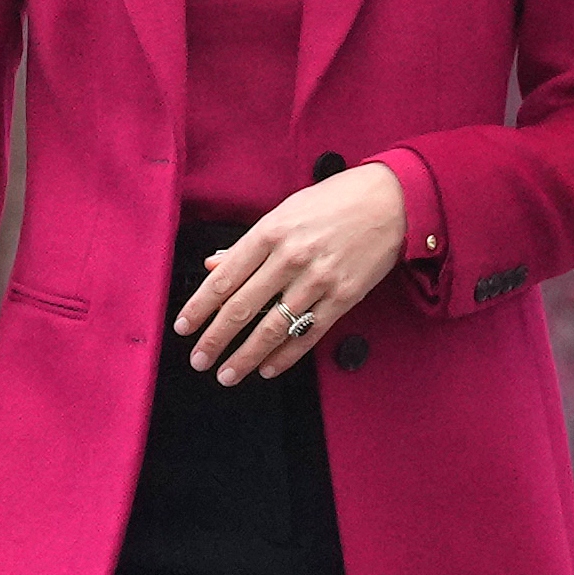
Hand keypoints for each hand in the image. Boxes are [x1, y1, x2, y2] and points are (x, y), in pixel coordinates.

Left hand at [174, 163, 406, 383]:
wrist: (390, 200)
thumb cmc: (335, 201)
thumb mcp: (286, 211)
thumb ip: (249, 243)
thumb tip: (213, 265)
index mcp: (271, 231)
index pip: (224, 277)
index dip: (200, 306)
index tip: (184, 326)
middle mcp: (291, 257)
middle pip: (243, 306)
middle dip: (215, 338)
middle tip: (198, 359)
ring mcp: (318, 279)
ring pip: (273, 327)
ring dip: (246, 356)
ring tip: (227, 374)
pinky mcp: (343, 296)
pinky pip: (309, 333)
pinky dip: (286, 355)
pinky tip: (269, 368)